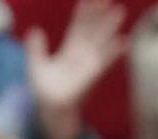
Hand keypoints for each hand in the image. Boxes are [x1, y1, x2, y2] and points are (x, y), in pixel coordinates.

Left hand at [25, 0, 125, 138]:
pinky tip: (123, 41)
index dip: (85, 12)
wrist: (51, 109)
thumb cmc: (46, 89)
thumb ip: (36, 48)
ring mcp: (89, 63)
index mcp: (70, 49)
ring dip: (109, 26)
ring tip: (119, 11)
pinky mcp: (91, 75)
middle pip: (92, 28)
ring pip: (100, 40)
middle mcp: (82, 53)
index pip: (79, 26)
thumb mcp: (37, 64)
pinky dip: (113, 51)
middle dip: (101, 13)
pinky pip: (104, 60)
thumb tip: (35, 30)